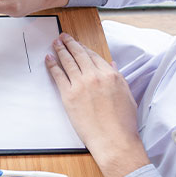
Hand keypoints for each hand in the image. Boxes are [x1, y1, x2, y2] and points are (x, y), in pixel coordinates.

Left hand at [45, 33, 149, 176]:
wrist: (113, 140)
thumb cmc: (123, 123)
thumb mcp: (126, 95)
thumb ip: (118, 78)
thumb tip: (112, 66)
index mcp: (111, 75)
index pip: (94, 56)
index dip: (84, 48)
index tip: (78, 44)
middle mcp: (95, 76)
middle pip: (79, 54)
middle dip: (70, 43)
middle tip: (63, 37)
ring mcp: (81, 85)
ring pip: (68, 61)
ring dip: (60, 50)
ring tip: (55, 43)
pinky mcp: (68, 95)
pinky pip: (58, 75)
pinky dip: (52, 65)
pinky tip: (48, 58)